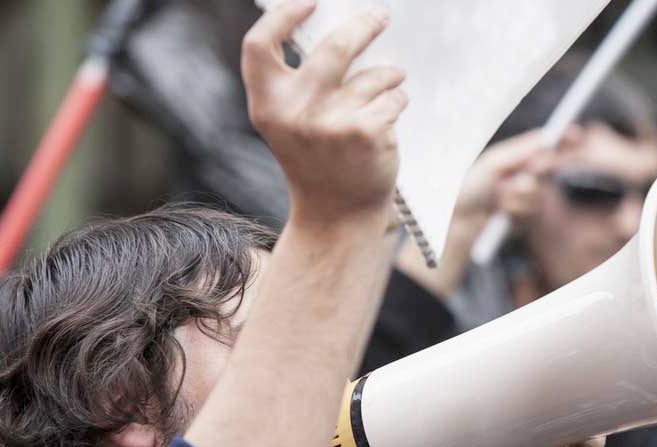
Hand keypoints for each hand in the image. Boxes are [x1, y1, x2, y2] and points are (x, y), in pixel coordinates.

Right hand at [242, 0, 407, 226]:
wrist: (338, 215)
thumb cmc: (319, 160)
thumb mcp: (291, 123)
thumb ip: (297, 83)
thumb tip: (333, 26)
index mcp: (267, 105)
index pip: (258, 45)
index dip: (282, 16)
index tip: (310, 1)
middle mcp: (294, 112)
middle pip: (333, 47)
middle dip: (363, 26)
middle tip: (380, 16)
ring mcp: (330, 123)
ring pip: (374, 75)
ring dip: (389, 77)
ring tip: (388, 89)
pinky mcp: (364, 133)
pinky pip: (392, 98)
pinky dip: (397, 103)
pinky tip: (388, 123)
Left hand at [396, 128, 569, 298]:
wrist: (460, 220)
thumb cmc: (471, 187)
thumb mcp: (494, 163)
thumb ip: (520, 152)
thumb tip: (545, 138)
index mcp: (519, 158)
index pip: (547, 146)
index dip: (564, 140)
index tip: (575, 134)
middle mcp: (527, 176)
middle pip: (549, 167)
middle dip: (539, 167)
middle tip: (532, 167)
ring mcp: (529, 198)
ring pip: (538, 191)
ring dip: (516, 193)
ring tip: (497, 196)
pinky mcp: (527, 218)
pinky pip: (531, 209)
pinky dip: (514, 208)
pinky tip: (500, 211)